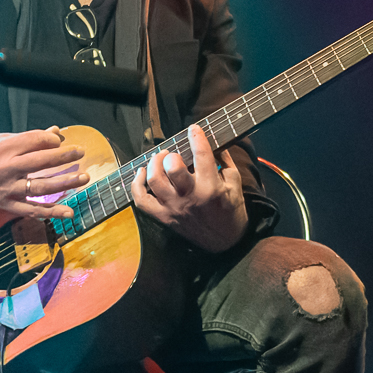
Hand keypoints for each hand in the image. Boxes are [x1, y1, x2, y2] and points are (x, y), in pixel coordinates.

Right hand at [0, 127, 86, 218]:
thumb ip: (24, 138)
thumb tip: (54, 133)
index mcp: (2, 148)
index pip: (35, 141)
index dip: (52, 140)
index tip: (61, 141)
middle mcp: (5, 168)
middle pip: (41, 161)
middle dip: (64, 157)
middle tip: (81, 153)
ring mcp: (6, 188)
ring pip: (41, 187)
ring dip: (65, 183)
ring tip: (84, 178)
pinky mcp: (4, 205)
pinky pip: (31, 210)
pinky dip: (51, 212)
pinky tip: (68, 211)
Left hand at [130, 124, 248, 252]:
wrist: (226, 243)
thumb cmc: (232, 212)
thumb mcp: (236, 185)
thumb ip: (225, 162)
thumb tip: (216, 143)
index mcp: (211, 188)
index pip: (201, 155)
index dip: (197, 137)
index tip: (194, 129)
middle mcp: (190, 197)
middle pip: (172, 168)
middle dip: (171, 154)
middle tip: (174, 153)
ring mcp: (174, 208)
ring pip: (154, 181)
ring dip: (154, 164)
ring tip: (159, 159)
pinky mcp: (164, 217)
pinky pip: (141, 201)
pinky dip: (136, 185)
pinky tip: (141, 173)